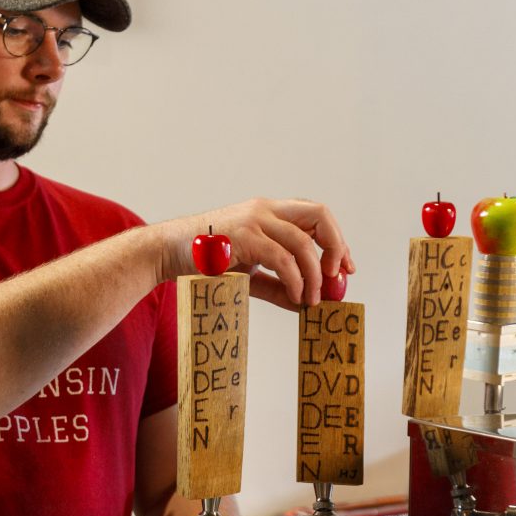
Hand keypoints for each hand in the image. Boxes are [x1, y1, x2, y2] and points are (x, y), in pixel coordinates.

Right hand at [158, 198, 355, 309]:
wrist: (168, 253)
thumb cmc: (207, 263)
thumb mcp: (251, 274)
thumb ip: (280, 286)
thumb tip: (307, 305)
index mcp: (269, 212)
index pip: (316, 216)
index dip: (337, 241)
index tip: (346, 268)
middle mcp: (265, 210)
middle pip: (320, 215)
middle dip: (337, 246)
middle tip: (336, 277)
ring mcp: (254, 220)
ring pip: (304, 242)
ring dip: (315, 275)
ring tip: (312, 300)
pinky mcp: (243, 236)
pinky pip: (283, 258)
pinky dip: (296, 281)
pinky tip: (297, 297)